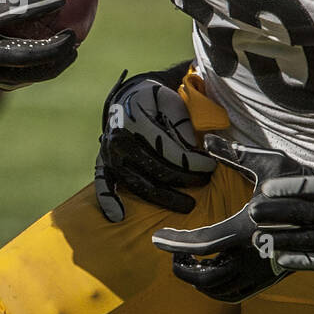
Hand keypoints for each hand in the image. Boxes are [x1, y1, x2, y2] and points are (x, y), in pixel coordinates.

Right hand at [0, 0, 75, 86]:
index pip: (13, 13)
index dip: (41, 5)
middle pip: (26, 54)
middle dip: (55, 48)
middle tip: (73, 36)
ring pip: (24, 74)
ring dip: (51, 66)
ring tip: (70, 53)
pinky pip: (13, 80)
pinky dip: (33, 73)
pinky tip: (49, 63)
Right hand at [94, 65, 215, 221]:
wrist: (128, 97)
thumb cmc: (155, 100)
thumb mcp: (171, 101)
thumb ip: (182, 123)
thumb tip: (194, 149)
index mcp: (135, 122)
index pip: (167, 149)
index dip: (191, 162)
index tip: (210, 167)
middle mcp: (119, 140)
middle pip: (155, 169)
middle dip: (184, 179)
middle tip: (204, 183)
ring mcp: (110, 154)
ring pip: (137, 183)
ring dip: (163, 197)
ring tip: (187, 206)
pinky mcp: (104, 163)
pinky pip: (103, 183)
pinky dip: (108, 200)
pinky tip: (118, 216)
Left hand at [151, 136, 313, 301]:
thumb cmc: (302, 183)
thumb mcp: (269, 163)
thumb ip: (235, 155)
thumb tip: (208, 140)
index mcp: (247, 227)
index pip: (200, 243)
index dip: (174, 242)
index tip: (157, 239)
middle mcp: (253, 254)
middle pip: (204, 275)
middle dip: (183, 266)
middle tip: (172, 252)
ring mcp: (264, 269)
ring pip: (219, 289)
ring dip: (198, 280)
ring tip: (190, 261)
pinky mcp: (272, 277)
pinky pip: (237, 294)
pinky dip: (218, 289)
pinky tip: (214, 271)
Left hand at [247, 173, 313, 280]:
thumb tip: (301, 180)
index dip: (289, 187)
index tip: (267, 188)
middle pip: (307, 212)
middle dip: (278, 212)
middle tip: (253, 211)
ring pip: (309, 238)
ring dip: (282, 238)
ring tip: (259, 238)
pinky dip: (300, 260)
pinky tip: (280, 258)